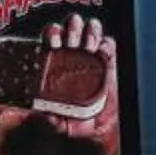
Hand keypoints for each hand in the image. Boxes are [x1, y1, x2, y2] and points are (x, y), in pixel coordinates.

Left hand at [43, 12, 118, 154]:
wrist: (102, 128)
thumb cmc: (78, 121)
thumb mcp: (64, 124)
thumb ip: (53, 122)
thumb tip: (46, 117)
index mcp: (56, 62)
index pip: (50, 37)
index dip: (51, 34)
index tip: (53, 43)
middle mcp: (73, 53)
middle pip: (70, 26)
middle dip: (72, 28)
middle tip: (73, 43)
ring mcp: (92, 54)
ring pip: (90, 27)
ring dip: (89, 31)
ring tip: (89, 46)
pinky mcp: (110, 60)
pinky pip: (108, 42)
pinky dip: (106, 44)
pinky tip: (103, 53)